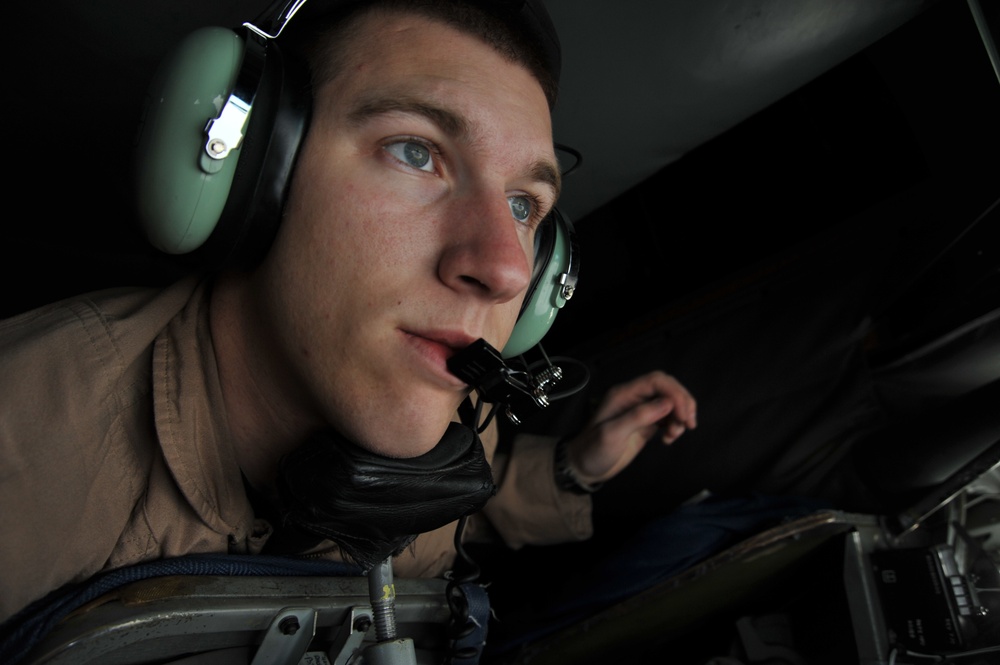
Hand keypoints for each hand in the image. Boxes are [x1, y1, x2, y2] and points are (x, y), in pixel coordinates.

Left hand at [565, 371, 696, 485]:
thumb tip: (668, 404)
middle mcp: (634, 398)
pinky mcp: (646, 424)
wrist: (585, 467)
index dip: (675, 393)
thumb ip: (639, 416)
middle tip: (688, 424)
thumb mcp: (613, 434)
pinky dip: (674, 425)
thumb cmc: (593, 450)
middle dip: (682, 403)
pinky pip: (667, 417)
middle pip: (667, 389)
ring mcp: (641, 411)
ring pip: (670, 403)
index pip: (656, 381)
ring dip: (679, 417)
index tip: (684, 414)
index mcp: (624, 394)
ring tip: (674, 435)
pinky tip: (669, 439)